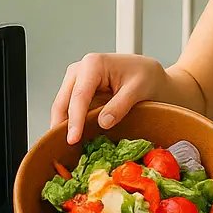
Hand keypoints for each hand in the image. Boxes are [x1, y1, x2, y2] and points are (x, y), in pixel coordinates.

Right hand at [51, 53, 168, 144]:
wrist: (150, 74)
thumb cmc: (146, 76)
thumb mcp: (138, 89)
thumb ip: (120, 105)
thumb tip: (103, 123)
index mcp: (93, 64)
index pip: (79, 96)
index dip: (75, 120)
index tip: (73, 139)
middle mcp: (79, 70)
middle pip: (63, 101)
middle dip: (62, 125)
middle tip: (64, 148)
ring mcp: (77, 81)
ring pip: (62, 106)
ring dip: (64, 126)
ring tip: (66, 147)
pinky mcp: (79, 93)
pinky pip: (70, 109)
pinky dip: (70, 124)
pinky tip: (75, 137)